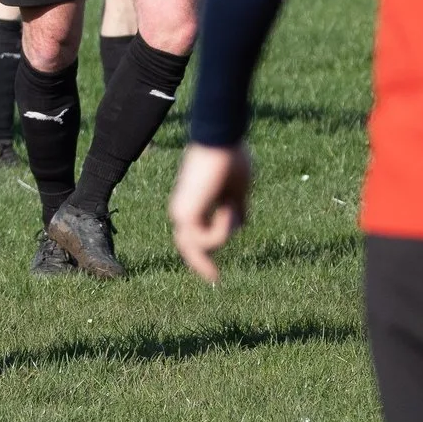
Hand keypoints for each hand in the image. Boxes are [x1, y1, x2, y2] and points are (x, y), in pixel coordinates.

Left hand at [168, 142, 252, 283]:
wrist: (221, 142)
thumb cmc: (231, 160)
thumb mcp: (238, 191)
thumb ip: (237, 209)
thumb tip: (241, 225)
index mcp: (192, 205)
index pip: (192, 239)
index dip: (202, 256)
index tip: (214, 276)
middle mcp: (181, 211)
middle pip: (190, 249)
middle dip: (203, 264)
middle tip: (215, 279)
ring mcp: (181, 214)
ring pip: (203, 245)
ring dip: (225, 231)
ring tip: (232, 205)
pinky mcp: (186, 214)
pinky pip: (207, 239)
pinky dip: (223, 228)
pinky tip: (227, 207)